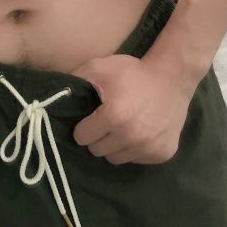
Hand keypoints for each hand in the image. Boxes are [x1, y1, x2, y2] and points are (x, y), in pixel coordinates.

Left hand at [70, 53, 195, 164]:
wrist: (173, 76)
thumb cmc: (133, 71)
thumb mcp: (99, 67)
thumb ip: (74, 81)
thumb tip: (53, 98)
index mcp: (113, 116)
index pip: (82, 137)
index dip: (84, 126)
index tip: (91, 117)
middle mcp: (131, 136)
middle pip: (97, 151)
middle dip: (98, 137)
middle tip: (107, 121)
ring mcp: (149, 147)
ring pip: (116, 159)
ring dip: (115, 146)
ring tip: (123, 127)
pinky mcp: (162, 153)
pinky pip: (137, 159)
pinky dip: (135, 149)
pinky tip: (141, 131)